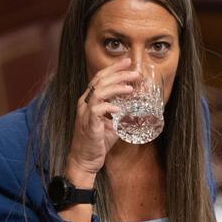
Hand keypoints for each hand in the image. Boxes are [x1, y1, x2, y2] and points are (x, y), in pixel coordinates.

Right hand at [67, 58, 137, 177]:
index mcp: (90, 100)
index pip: (100, 78)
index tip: (128, 62)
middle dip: (118, 73)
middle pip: (101, 80)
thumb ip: (119, 113)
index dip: (114, 68)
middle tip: (134, 70)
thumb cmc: (98, 142)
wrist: (86, 160)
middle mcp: (86, 103)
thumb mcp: (112, 124)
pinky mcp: (89, 124)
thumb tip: (135, 107)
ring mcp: (85, 113)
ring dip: (116, 87)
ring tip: (130, 87)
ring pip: (99, 92)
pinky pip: (97, 110)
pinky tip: (119, 108)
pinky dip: (109, 107)